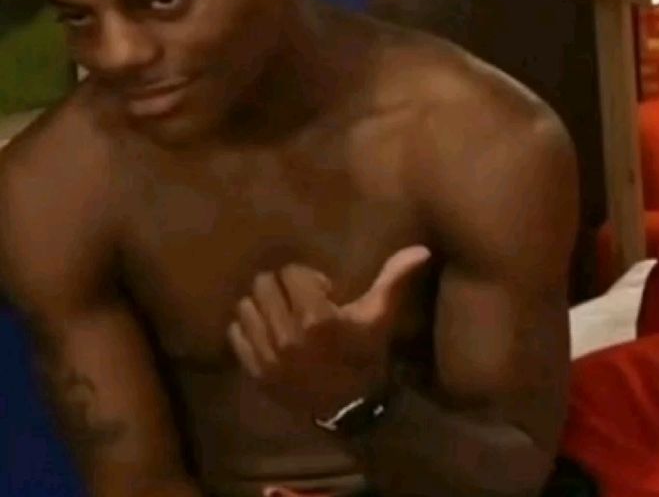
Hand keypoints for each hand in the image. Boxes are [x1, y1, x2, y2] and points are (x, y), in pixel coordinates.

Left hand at [227, 245, 430, 419]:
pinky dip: (248, 329)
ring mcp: (267, 356)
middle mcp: (286, 335)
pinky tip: (269, 333)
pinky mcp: (255, 372)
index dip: (307, 276)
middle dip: (281, 286)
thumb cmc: (366, 355)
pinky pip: (236, 335)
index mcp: (316, 318)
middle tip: (298, 299)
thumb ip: (394, 279)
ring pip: (246, 306)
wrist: (353, 409)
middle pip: (262, 285)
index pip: (290, 273)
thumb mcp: (380, 316)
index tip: (323, 290)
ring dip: (262, 305)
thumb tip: (422, 249)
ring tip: (281, 315)